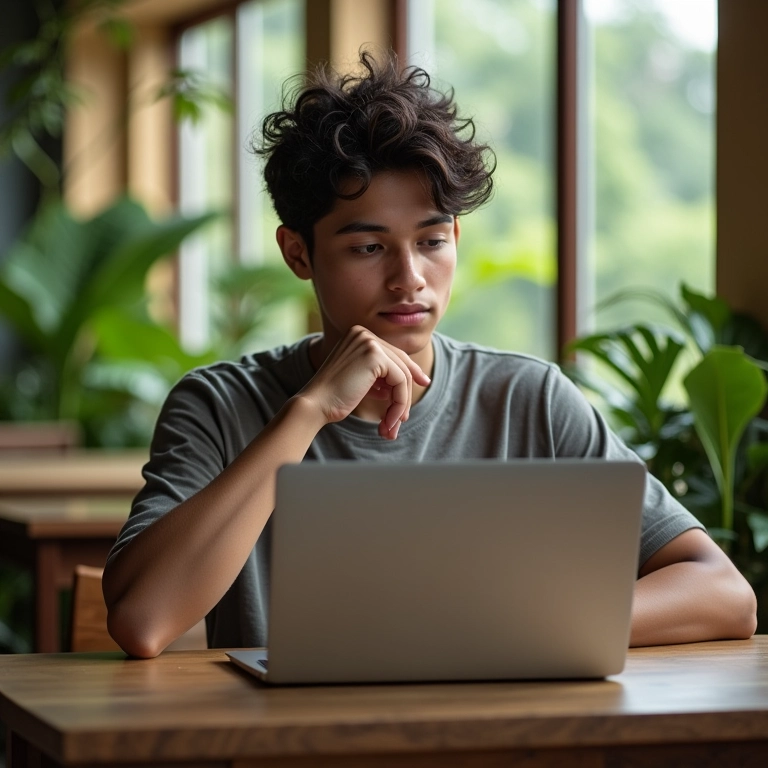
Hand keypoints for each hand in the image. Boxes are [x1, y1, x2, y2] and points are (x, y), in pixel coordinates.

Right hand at [299, 326, 430, 439]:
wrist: (316, 404)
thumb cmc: (335, 397)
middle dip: (405, 392)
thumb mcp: (361, 379)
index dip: (409, 370)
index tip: (423, 382)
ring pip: (402, 374)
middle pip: (400, 361)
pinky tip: (390, 419)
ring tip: (392, 424)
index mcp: (358, 334)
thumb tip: (408, 379)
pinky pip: (400, 381)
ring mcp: (368, 341)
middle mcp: (363, 333)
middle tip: (403, 418)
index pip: (392, 353)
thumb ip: (380, 374)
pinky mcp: (374, 354)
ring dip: (401, 402)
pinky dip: (399, 402)